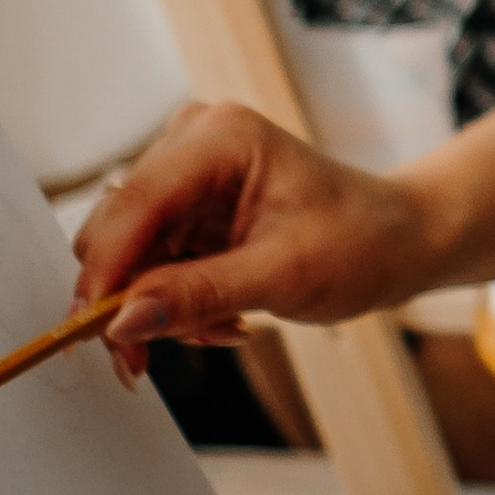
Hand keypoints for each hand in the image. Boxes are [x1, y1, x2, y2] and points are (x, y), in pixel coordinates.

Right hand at [75, 100, 432, 369]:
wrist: (398, 240)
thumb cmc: (362, 241)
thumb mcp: (284, 276)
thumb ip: (197, 296)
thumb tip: (121, 320)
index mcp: (220, 138)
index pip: (134, 204)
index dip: (106, 272)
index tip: (95, 334)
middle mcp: (193, 143)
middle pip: (116, 228)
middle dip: (130, 297)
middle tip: (153, 357)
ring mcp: (187, 175)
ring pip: (127, 253)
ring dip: (159, 305)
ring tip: (223, 326)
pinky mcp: (188, 208)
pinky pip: (150, 264)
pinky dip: (175, 301)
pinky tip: (225, 315)